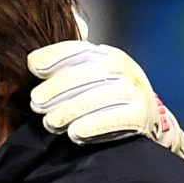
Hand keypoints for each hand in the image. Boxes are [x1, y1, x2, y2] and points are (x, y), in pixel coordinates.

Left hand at [27, 40, 183, 160]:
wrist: (151, 121)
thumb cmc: (111, 99)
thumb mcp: (94, 76)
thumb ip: (69, 67)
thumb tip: (33, 61)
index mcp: (107, 55)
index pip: (79, 50)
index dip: (55, 56)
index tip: (33, 66)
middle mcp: (122, 67)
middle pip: (86, 73)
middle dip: (57, 88)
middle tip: (36, 102)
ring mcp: (134, 90)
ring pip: (99, 96)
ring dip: (71, 109)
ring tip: (50, 121)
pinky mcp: (141, 114)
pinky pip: (115, 119)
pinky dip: (93, 125)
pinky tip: (74, 133)